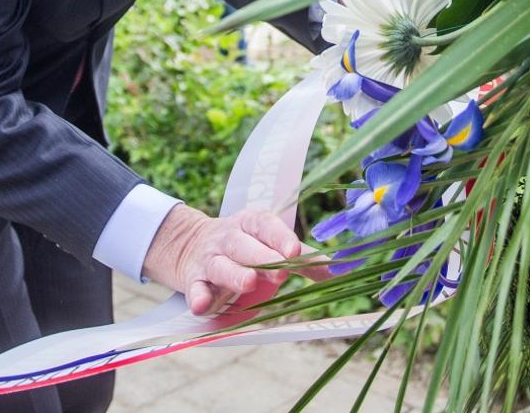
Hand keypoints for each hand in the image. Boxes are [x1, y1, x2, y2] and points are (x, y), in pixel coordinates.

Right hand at [141, 205, 322, 315]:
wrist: (189, 245)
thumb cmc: (244, 246)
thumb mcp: (270, 244)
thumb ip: (303, 258)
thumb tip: (340, 270)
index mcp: (250, 224)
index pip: (265, 224)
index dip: (279, 236)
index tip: (294, 250)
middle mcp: (228, 238)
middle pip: (243, 245)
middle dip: (261, 257)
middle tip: (281, 271)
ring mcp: (209, 259)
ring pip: (221, 266)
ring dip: (235, 274)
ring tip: (249, 282)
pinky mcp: (193, 281)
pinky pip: (195, 289)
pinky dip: (198, 297)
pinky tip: (202, 306)